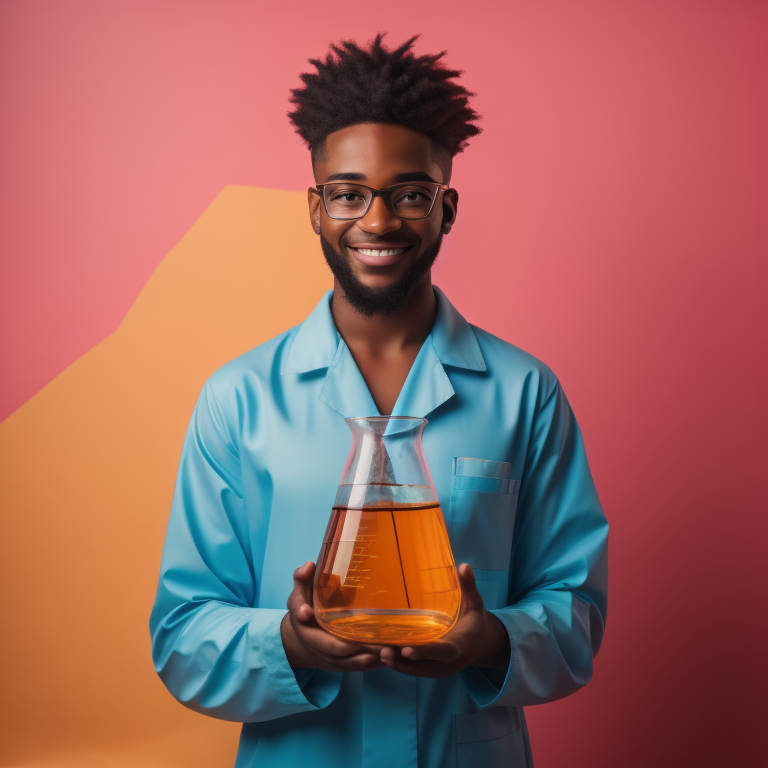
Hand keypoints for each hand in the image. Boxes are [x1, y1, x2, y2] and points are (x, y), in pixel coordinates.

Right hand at [281, 561, 384, 672]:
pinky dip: (373, 664)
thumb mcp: (300, 592)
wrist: (302, 638)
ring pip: (349, 662)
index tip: (342, 624)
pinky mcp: (339, 666)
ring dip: (370, 657)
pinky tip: (390, 656)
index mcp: (303, 624)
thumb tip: (309, 565)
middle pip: (337, 648)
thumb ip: (302, 578)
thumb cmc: (305, 608)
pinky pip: (357, 668)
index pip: (309, 623)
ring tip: (391, 647)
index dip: (324, 624)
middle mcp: (314, 645)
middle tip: (383, 638)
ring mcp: (327, 659)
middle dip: (359, 645)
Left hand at [366, 563, 510, 678]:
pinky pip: (412, 668)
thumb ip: (468, 586)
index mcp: (460, 646)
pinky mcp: (429, 669)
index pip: (443, 651)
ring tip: (375, 650)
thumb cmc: (473, 618)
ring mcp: (438, 668)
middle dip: (402, 661)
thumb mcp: (474, 601)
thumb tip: (464, 566)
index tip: (407, 650)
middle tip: (382, 651)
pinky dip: (396, 662)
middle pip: (423, 665)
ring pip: (414, 670)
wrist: (479, 642)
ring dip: (395, 663)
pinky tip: (379, 652)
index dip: (426, 651)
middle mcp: (448, 662)